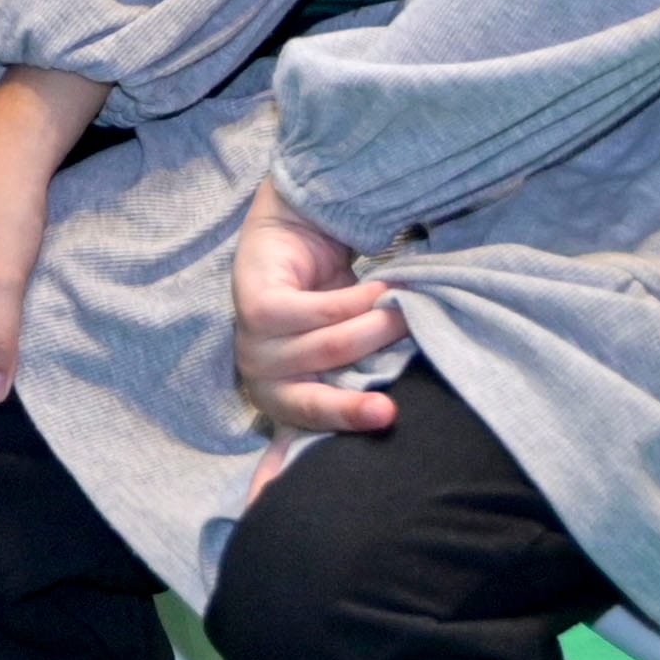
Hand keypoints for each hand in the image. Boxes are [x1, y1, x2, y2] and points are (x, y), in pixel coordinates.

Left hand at [229, 187, 399, 442]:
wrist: (287, 235)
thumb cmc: (321, 304)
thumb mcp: (344, 347)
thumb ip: (361, 374)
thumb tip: (403, 403)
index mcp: (282, 401)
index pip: (315, 424)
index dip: (349, 423)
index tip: (388, 417)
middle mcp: (261, 380)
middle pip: (316, 400)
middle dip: (355, 404)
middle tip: (393, 406)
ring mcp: (253, 345)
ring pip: (331, 347)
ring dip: (377, 328)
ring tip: (406, 310)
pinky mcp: (257, 308)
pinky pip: (321, 312)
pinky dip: (359, 300)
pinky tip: (382, 288)